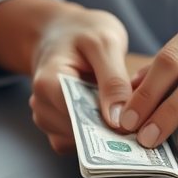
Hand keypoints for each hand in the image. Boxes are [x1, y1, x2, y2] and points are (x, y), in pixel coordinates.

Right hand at [0, 0, 130, 153]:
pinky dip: (97, 137)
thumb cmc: (83, 32)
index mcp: (48, 82)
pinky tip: (109, 117)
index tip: (133, 126)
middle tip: (135, 121)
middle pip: (78, 134)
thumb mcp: (104, 43)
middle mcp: (42, 105)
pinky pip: (80, 145)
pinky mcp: (57, 127)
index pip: (77, 118)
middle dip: (108, 131)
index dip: (106, 125)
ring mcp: (47, 118)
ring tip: (121, 112)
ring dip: (104, 134)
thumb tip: (118, 120)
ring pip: (80, 144)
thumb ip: (113, 80)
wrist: (63, 32)